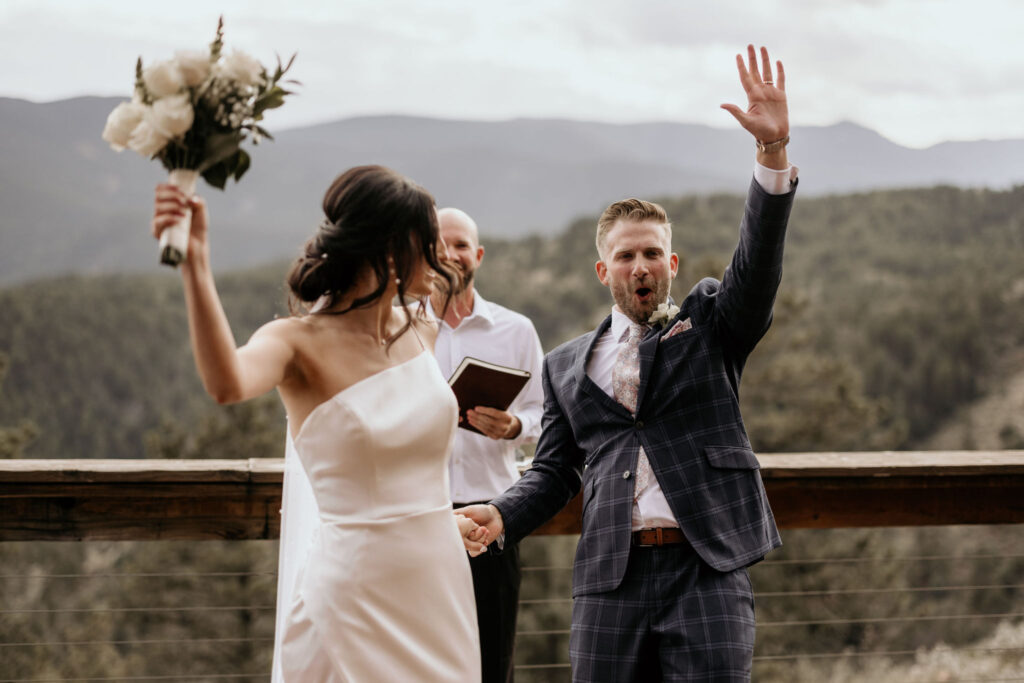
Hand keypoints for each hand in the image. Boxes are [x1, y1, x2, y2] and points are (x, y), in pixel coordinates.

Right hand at [151, 184, 209, 265]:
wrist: (197, 245)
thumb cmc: (197, 227)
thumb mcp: (201, 211)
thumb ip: (199, 201)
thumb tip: (191, 199)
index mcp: (169, 202)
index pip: (160, 189)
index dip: (168, 187)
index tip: (180, 189)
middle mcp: (161, 210)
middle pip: (158, 196)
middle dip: (172, 195)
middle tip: (184, 201)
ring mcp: (158, 220)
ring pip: (158, 207)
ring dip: (173, 206)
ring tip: (185, 213)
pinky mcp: (157, 231)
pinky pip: (158, 221)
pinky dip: (170, 218)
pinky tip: (180, 220)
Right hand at [455, 504, 504, 552]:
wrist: (495, 516)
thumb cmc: (481, 511)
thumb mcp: (468, 510)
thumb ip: (457, 513)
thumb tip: (447, 516)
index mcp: (458, 527)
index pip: (454, 534)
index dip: (462, 531)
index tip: (472, 525)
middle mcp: (462, 535)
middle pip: (462, 542)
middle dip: (474, 536)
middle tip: (482, 528)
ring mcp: (469, 542)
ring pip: (469, 548)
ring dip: (479, 540)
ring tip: (485, 530)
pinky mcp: (476, 547)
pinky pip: (474, 553)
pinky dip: (480, 546)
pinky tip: (486, 539)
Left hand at [466, 407, 520, 439]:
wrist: (511, 427)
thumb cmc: (503, 415)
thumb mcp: (503, 410)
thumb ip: (495, 407)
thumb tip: (479, 403)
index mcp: (507, 417)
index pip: (494, 413)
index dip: (484, 410)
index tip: (475, 408)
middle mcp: (504, 426)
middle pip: (488, 420)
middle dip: (477, 416)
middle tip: (469, 412)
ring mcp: (500, 433)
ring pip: (485, 426)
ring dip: (475, 421)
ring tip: (469, 417)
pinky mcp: (496, 437)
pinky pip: (484, 431)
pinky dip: (477, 426)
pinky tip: (472, 422)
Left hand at [720, 45, 788, 165]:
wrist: (774, 136)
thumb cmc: (759, 131)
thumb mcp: (746, 121)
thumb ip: (735, 111)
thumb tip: (722, 105)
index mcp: (752, 96)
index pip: (745, 77)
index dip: (741, 66)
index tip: (737, 55)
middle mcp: (760, 92)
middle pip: (755, 71)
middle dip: (752, 58)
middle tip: (749, 45)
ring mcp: (771, 93)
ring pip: (767, 72)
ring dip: (765, 60)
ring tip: (762, 48)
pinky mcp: (781, 96)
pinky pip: (780, 80)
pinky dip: (779, 71)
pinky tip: (777, 62)